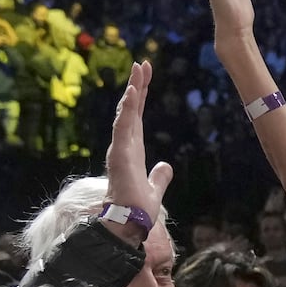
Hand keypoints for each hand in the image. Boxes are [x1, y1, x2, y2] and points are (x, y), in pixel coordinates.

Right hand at [103, 61, 174, 240]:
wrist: (130, 222)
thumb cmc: (139, 207)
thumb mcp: (155, 187)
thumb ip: (159, 176)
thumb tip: (165, 167)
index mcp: (134, 149)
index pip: (138, 117)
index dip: (141, 96)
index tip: (144, 76)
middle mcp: (125, 145)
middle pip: (131, 110)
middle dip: (136, 86)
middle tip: (141, 64)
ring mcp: (121, 148)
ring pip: (126, 114)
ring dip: (132, 92)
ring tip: (138, 71)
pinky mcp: (119, 154)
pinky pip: (123, 127)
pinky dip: (127, 109)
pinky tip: (132, 93)